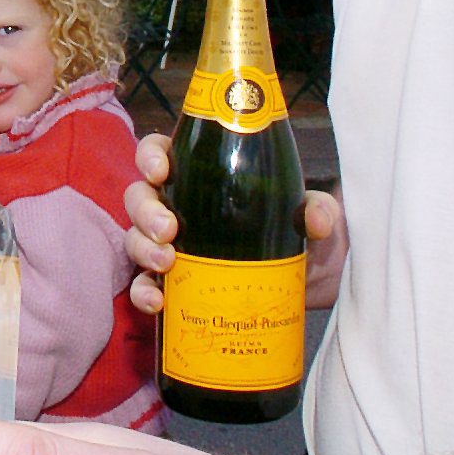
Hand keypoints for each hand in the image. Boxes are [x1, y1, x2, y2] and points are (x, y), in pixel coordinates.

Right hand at [123, 134, 345, 313]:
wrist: (309, 279)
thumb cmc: (299, 228)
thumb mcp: (313, 214)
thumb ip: (318, 209)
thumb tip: (315, 219)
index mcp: (200, 175)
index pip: (160, 153)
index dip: (150, 156)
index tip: (162, 170)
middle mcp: (178, 206)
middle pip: (139, 196)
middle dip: (146, 211)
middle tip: (168, 228)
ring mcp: (171, 245)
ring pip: (135, 238)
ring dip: (143, 248)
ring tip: (167, 262)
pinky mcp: (177, 283)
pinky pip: (144, 285)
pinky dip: (143, 292)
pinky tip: (158, 302)